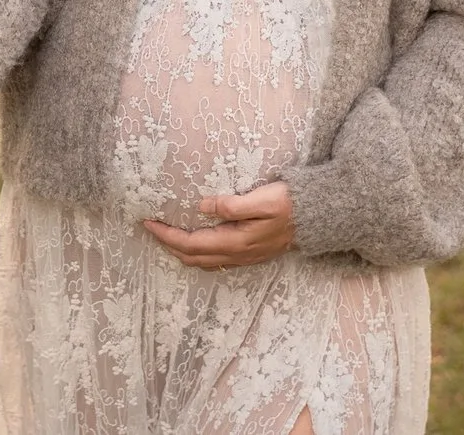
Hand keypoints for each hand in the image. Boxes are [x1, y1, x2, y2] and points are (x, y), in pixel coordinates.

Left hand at [142, 181, 295, 269]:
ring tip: (166, 236)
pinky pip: (215, 261)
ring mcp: (243, 258)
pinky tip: (194, 243)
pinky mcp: (248, 255)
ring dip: (181, 252)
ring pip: (203, 263)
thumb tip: (202, 207)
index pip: (191, 243)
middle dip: (168, 245)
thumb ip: (232, 205)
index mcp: (235, 241)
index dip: (166, 235)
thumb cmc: (289, 204)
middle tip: (151, 228)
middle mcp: (236, 254)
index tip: (148, 223)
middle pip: (192, 257)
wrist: (315, 219)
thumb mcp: (262, 199)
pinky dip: (197, 254)